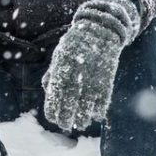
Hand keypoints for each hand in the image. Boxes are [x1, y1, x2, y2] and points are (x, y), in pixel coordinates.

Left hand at [42, 0, 140, 131]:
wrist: (101, 29)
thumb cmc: (76, 45)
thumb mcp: (60, 55)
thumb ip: (53, 73)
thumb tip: (47, 91)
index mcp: (63, 65)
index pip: (56, 92)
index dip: (54, 107)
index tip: (52, 118)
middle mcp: (77, 70)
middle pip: (71, 99)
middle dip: (67, 115)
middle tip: (65, 126)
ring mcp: (94, 73)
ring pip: (88, 101)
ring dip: (83, 116)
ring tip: (79, 124)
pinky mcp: (108, 75)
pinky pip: (104, 96)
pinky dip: (100, 108)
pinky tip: (95, 116)